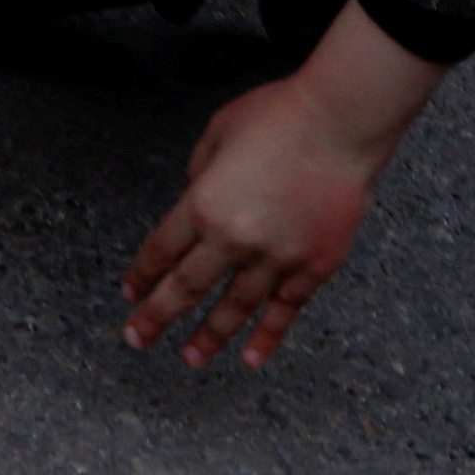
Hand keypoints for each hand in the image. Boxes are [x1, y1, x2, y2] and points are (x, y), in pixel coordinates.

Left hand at [123, 6, 444, 369]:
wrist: (342, 121)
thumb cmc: (280, 116)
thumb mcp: (218, 132)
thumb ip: (200, 174)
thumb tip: (196, 200)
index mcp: (204, 205)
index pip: (162, 250)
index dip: (143, 274)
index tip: (131, 291)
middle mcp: (235, 240)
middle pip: (187, 288)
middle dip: (157, 316)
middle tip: (138, 338)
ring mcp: (277, 258)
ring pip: (234, 308)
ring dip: (209, 336)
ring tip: (190, 358)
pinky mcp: (313, 265)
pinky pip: (284, 310)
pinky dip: (267, 336)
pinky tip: (251, 357)